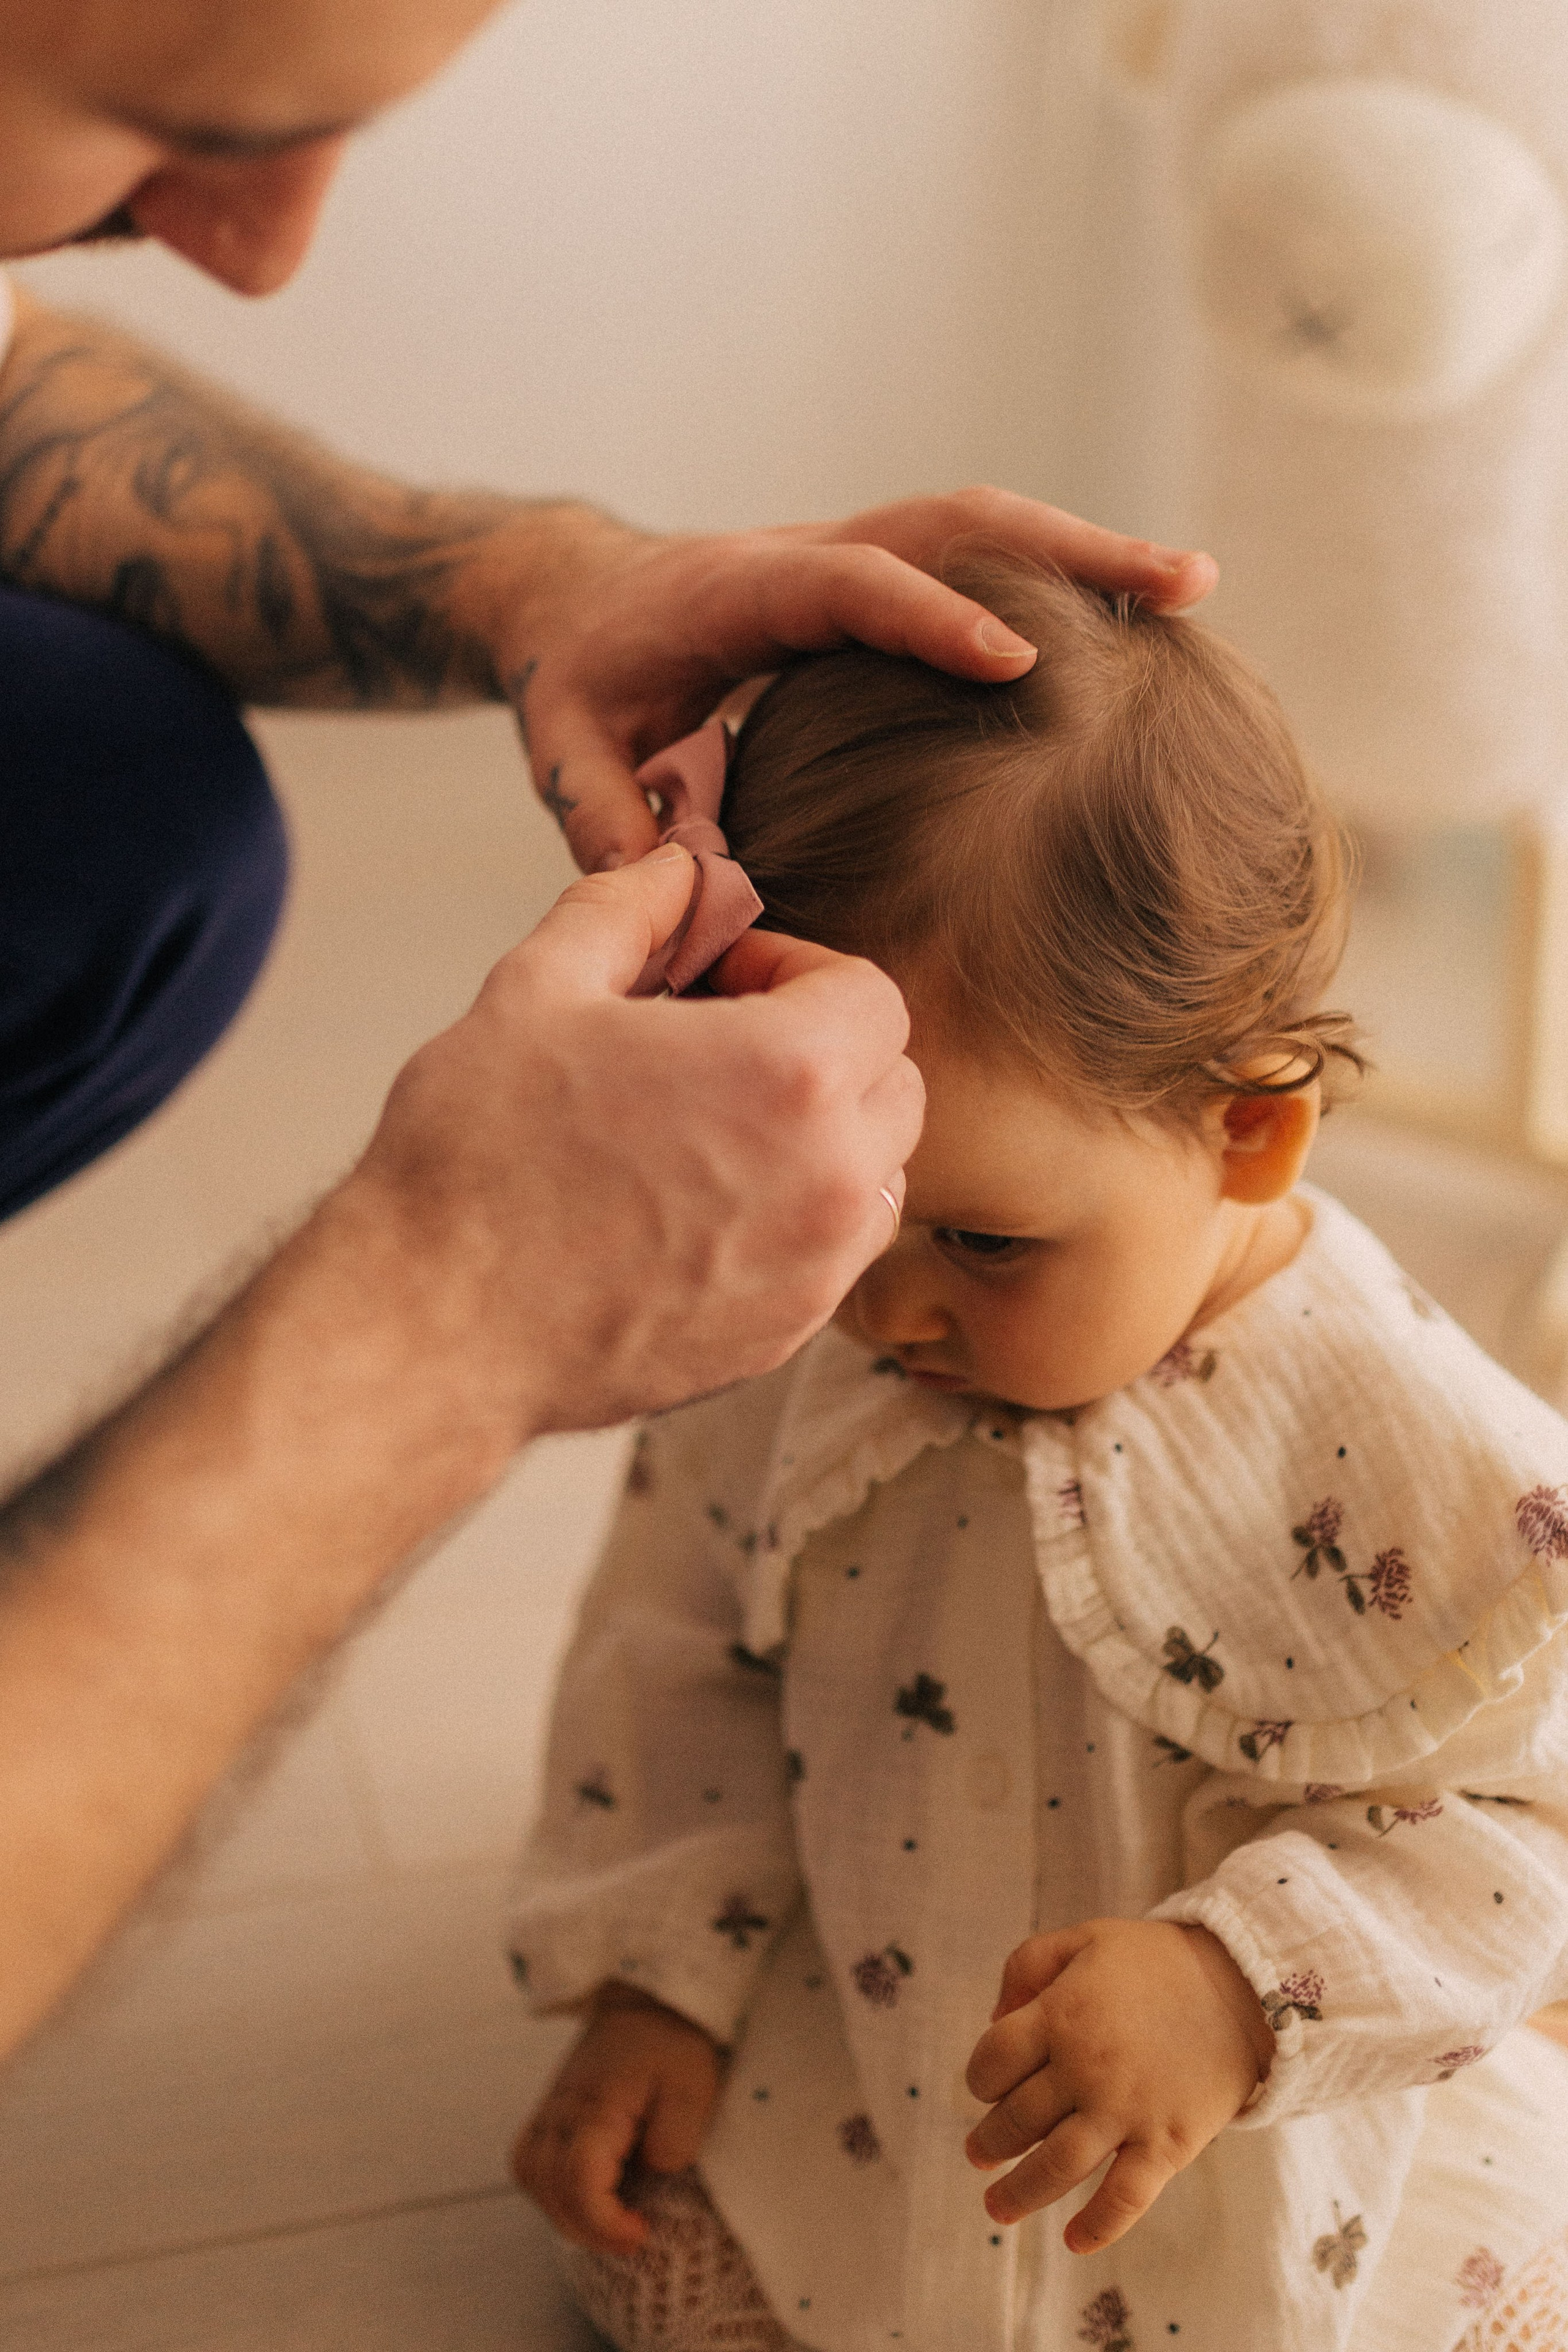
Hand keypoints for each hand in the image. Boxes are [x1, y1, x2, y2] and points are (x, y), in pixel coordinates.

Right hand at [345, 844, 922, 1438]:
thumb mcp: (539, 988)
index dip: (798, 974)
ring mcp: (815, 1269)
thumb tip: (680, 868)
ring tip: (713, 1135)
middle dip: (825, 1053)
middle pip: (894, 1085)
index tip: (725, 988)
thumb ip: (629, 909)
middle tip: (720, 1054)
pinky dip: (797, 1222)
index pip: (871, 994)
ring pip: (879, 1177)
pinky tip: (700, 1211)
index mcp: (792, 1073)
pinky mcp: (785, 1336)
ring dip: (823, 1141)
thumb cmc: (477, 1161)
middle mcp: (831, 1177)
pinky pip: (834, 1257)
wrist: (436, 1323)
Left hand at [482, 490, 1216, 872]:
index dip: (931, 616)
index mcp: (738, 590)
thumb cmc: (578, 679)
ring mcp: (849, 557)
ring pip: (981, 528)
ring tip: (1196, 589)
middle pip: (952, 521)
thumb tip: (690, 889)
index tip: (1017, 660)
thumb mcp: (566, 750)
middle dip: (1067, 552)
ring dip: (1087, 554)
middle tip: (1181, 584)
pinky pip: (975, 560)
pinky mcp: (876, 579)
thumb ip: (610, 820)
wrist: (574, 601)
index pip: (850, 583)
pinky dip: (1056, 580)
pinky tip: (1138, 622)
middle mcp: (807, 555)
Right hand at [513, 1985, 722, 2254]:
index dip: (603, 2221)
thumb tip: (653, 2170)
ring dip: (564, 2212)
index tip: (640, 2231)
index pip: (578, 2179)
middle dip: (587, 2228)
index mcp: (597, 2104)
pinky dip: (549, 2190)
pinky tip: (583, 2196)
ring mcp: (549, 2107)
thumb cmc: (673, 2042)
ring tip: (607, 2223)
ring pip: (531, 2178)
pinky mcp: (549, 2109)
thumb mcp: (694, 2087)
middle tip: (631, 2236)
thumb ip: (676, 2137)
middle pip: (549, 2186)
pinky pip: (529, 2161)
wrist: (648, 1998)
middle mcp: (561, 2108)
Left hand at [964, 1920, 1273, 2253]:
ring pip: (1058, 2166)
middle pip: (1019, 2119)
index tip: (985, 2088)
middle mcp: (1087, 2067)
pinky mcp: (1167, 2143)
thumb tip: (994, 2019)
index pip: (994, 2060)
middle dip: (991, 2142)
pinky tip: (1074, 2241)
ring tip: (996, 2206)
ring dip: (1020, 2192)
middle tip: (979, 2154)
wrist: (1243, 1985)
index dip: (980, 2078)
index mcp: (1062, 2014)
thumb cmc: (1155, 1962)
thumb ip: (1027, 1965)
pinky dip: (1099, 2225)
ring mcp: (1127, 2110)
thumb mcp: (1085, 1939)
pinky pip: (1126, 2196)